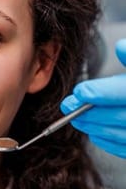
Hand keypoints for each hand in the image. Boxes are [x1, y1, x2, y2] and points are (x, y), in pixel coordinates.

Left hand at [61, 39, 125, 157]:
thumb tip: (120, 47)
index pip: (125, 93)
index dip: (101, 93)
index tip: (79, 91)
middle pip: (121, 117)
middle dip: (90, 111)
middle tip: (68, 105)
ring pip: (122, 135)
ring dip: (95, 127)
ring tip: (75, 118)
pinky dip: (108, 142)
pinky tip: (94, 132)